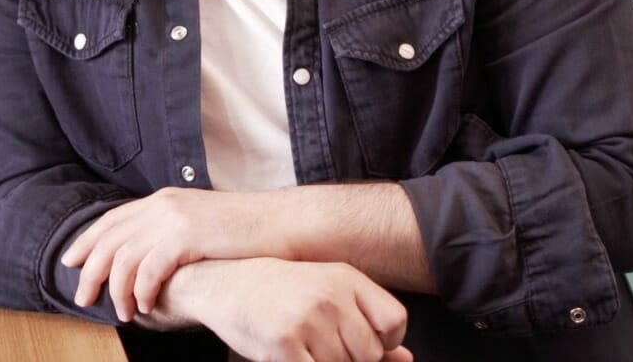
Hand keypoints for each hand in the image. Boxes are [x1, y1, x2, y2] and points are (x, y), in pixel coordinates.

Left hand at [62, 187, 286, 320]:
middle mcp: (162, 205)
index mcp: (163, 200)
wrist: (281, 223)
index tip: (71, 262)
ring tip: (122, 312)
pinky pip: (150, 269)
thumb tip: (149, 255)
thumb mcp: (199, 223)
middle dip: (91, 271)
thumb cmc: (244, 231)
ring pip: (125, 258)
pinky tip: (146, 306)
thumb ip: (171, 231)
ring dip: (118, 289)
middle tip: (83, 298)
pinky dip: (143, 291)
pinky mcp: (187, 236)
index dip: (87, 241)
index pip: (112, 220)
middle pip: (110, 240)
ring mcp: (174, 219)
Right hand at [149, 257, 412, 361]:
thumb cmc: (282, 292)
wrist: (226, 285)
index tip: (361, 341)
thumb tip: (406, 359)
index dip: (384, 342)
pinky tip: (293, 355)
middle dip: (351, 358)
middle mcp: (330, 297)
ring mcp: (306, 322)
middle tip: (322, 345)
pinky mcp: (284, 347)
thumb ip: (370, 325)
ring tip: (304, 347)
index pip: (395, 322)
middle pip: (370, 354)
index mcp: (346, 279)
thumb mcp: (330, 295)